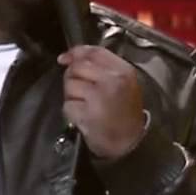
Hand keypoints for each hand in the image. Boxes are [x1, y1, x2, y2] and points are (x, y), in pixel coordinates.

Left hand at [57, 45, 145, 159]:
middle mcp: (112, 81)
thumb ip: (100, 66)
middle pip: (77, 67)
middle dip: (72, 78)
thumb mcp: (122, 83)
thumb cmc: (124, 112)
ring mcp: (99, 97)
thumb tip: (67, 57)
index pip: (94, 52)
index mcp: (123, 71)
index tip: (64, 59)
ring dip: (72, 96)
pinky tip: (83, 117)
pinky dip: (71, 112)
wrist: (130, 142)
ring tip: (85, 106)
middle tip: (81, 91)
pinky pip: (68, 105)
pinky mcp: (88, 113)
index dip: (76, 52)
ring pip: (70, 85)